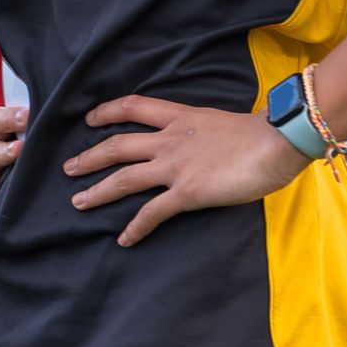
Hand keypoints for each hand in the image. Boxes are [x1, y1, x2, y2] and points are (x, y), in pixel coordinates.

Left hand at [64, 95, 313, 246]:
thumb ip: (204, 131)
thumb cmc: (261, 133)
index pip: (134, 107)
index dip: (107, 111)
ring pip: (124, 177)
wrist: (276, 141)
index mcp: (181, 117)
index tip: (90, 118)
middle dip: (89, 157)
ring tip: (78, 202)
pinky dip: (135, 227)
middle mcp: (170, 139)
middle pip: (117, 145)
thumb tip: (203, 140)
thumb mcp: (222, 121)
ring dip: (98, 191)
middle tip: (69, 168)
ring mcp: (176, 166)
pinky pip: (152, 212)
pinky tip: (124, 239)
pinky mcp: (186, 192)